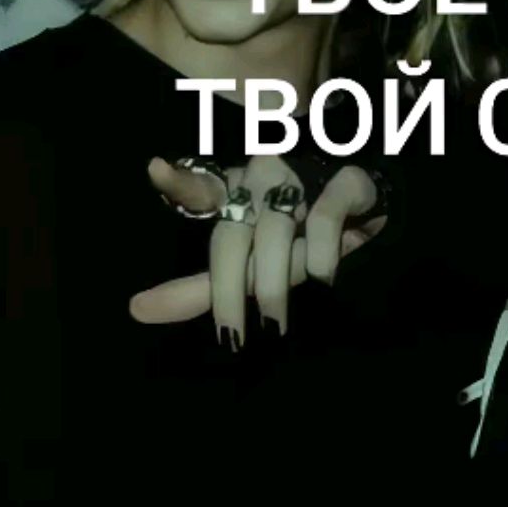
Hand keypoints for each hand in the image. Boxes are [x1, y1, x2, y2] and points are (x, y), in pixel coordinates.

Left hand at [129, 156, 386, 345]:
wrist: (371, 220)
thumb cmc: (299, 240)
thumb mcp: (248, 266)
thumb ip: (198, 289)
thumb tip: (136, 310)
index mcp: (233, 192)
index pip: (200, 189)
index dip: (179, 182)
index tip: (155, 170)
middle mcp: (261, 180)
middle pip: (232, 236)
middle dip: (226, 291)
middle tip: (231, 336)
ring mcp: (303, 177)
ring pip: (275, 234)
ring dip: (272, 287)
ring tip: (273, 328)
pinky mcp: (342, 182)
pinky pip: (324, 222)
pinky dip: (321, 258)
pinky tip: (323, 280)